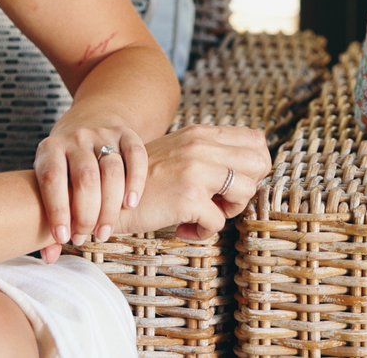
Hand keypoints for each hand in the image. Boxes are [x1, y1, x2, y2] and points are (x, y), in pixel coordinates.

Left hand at [34, 115, 145, 262]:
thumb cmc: (65, 168)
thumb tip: (49, 257)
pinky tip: (130, 204)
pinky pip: (136, 155)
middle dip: (88, 214)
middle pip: (85, 177)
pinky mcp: (126, 133)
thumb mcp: (51, 183)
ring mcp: (102, 134)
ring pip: (111, 169)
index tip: (64, 238)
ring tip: (106, 230)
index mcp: (50, 150)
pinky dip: (135, 181)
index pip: (51, 179)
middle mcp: (75, 138)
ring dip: (110, 206)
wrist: (88, 125)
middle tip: (88, 237)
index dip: (58, 210)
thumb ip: (50, 217)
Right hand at [111, 125, 271, 240]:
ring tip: (201, 213)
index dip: (253, 167)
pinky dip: (202, 232)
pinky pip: (219, 222)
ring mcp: (196, 170)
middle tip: (221, 200)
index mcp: (201, 134)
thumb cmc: (144, 182)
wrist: (105, 196)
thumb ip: (209, 154)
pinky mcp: (188, 198)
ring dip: (227, 211)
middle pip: (261, 163)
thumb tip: (251, 170)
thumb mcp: (179, 154)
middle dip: (247, 188)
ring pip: (247, 192)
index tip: (232, 183)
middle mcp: (201, 146)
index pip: (256, 140)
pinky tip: (182, 227)